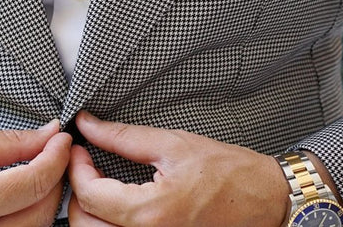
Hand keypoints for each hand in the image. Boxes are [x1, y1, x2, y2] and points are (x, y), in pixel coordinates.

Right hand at [0, 119, 70, 225]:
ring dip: (45, 200)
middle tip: (56, 151)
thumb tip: (47, 135)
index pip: (33, 183)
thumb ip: (6, 142)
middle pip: (41, 212)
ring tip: (41, 170)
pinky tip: (24, 196)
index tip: (63, 138)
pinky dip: (27, 216)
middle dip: (56, 179)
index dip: (56, 156)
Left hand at [67, 111, 288, 226]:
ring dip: (90, 209)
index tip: (79, 146)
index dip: (76, 166)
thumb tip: (88, 125)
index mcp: (150, 213)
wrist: (267, 199)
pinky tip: (116, 200)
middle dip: (78, 190)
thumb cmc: (229, 173)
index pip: (89, 194)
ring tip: (99, 180)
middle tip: (85, 162)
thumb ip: (122, 137)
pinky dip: (108, 221)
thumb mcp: (173, 144)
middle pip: (85, 223)